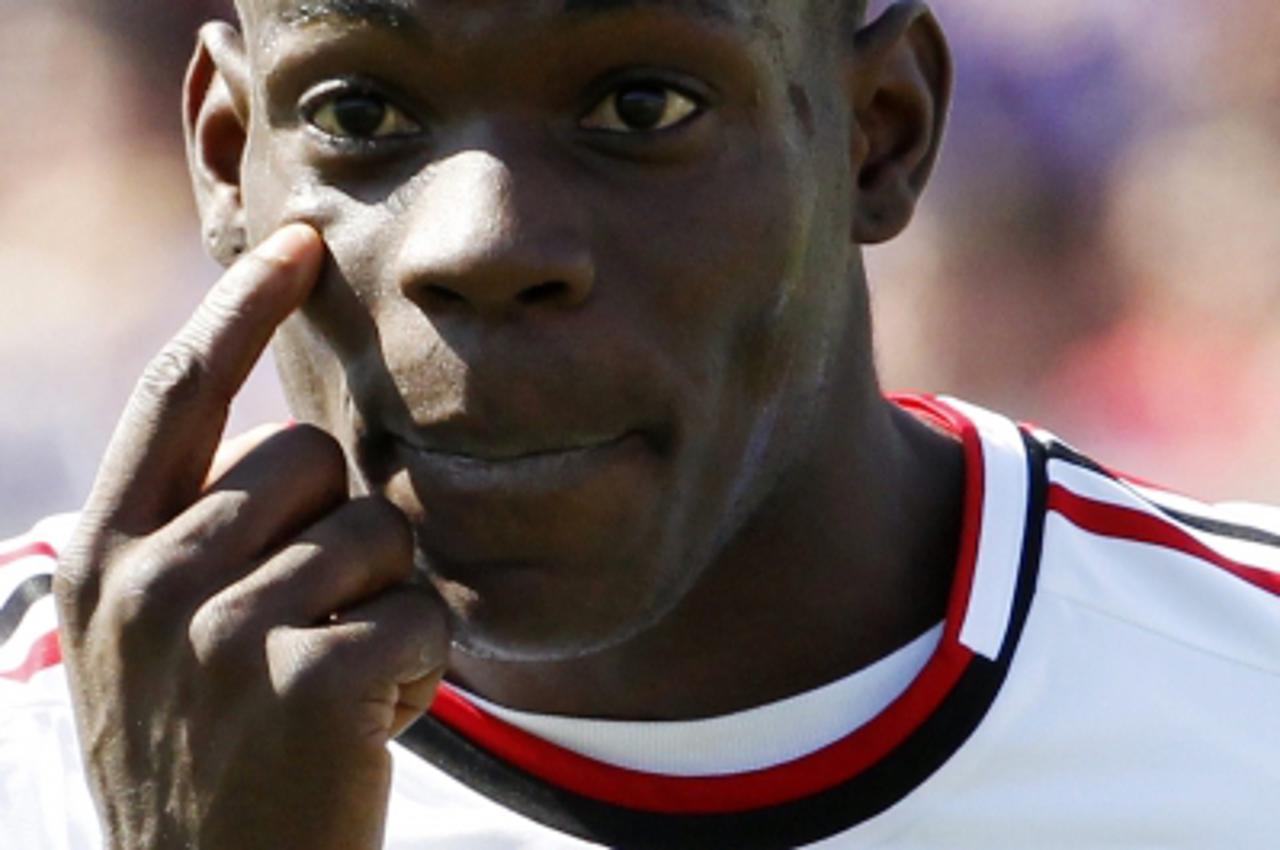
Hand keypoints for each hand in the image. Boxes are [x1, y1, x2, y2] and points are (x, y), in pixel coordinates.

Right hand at [54, 225, 449, 849]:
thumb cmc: (208, 760)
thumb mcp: (155, 642)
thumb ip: (196, 538)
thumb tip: (290, 446)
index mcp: (110, 554)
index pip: (180, 391)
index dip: (241, 308)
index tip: (295, 243)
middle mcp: (151, 579)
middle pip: (310, 458)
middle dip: (339, 530)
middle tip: (312, 630)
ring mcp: (224, 631)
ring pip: (379, 535)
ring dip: (380, 609)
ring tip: (331, 691)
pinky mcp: (307, 683)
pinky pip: (421, 616)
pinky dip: (417, 673)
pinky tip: (365, 728)